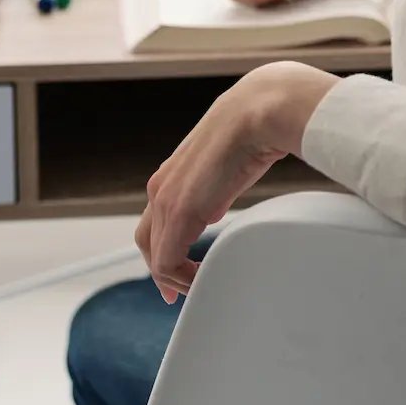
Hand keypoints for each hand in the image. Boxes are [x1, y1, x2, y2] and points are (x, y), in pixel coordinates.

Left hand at [134, 61, 338, 303]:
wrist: (257, 112)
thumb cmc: (253, 130)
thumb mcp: (227, 166)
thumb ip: (216, 188)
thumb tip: (218, 202)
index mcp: (171, 175)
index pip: (156, 223)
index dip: (165, 251)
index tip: (180, 272)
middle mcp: (160, 188)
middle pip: (147, 242)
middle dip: (161, 271)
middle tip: (175, 293)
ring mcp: (166, 200)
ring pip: (155, 256)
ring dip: (174, 277)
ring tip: (195, 290)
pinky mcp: (179, 213)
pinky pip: (167, 261)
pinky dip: (182, 278)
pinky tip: (202, 281)